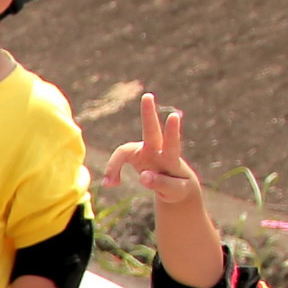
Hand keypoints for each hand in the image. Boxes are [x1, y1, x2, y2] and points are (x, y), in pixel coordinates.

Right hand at [103, 92, 200, 210]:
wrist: (175, 188)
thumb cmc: (178, 188)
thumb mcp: (175, 191)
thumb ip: (161, 184)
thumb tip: (143, 176)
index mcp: (172, 158)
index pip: (171, 143)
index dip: (172, 132)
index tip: (170, 125)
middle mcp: (157, 150)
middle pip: (150, 130)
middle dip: (148, 113)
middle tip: (148, 96)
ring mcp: (145, 151)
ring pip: (124, 150)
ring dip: (115, 165)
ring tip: (109, 184)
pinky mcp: (135, 156)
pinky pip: (118, 160)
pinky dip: (113, 172)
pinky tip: (110, 184)